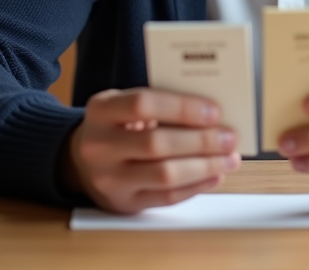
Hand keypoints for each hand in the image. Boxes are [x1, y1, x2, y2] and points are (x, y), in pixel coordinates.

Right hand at [62, 88, 241, 212]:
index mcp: (101, 110)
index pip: (143, 104)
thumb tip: (210, 114)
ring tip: (229, 158)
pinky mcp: (124, 203)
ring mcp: (109, 178)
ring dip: (204, 166)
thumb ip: (159, 104)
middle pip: (157, 144)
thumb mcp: (124, 105)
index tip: (213, 111)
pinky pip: (166, 198)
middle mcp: (99, 146)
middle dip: (201, 141)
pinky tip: (214, 175)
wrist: (78, 161)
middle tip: (230, 137)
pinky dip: (196, 186)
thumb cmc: (115, 126)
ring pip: (164, 175)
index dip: (182, 108)